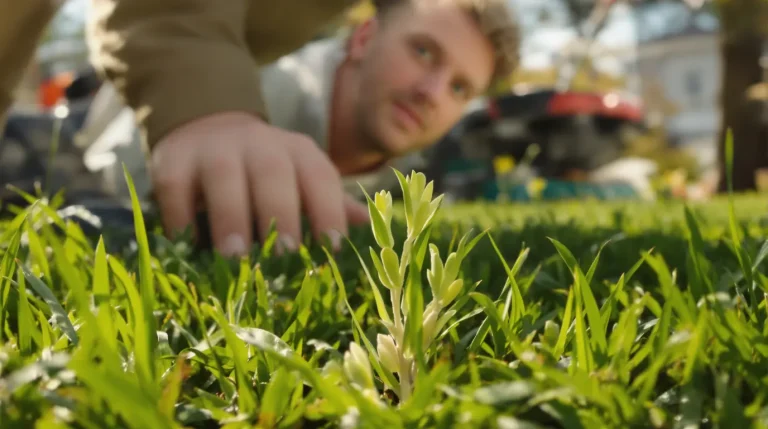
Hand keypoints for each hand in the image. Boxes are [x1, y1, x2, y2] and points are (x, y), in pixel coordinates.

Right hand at [149, 111, 368, 255]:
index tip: (333, 250)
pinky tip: (190, 246)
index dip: (329, 211)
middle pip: (274, 174)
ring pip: (225, 178)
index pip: (320, 177)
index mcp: (299, 151)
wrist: (207, 127)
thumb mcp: (302, 180)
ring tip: (236, 258)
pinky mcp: (173, 159)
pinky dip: (181, 217)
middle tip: (285, 256)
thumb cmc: (267, 171)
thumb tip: (371, 228)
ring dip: (231, 217)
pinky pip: (176, 188)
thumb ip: (331, 204)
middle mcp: (259, 143)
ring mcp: (214, 149)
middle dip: (281, 215)